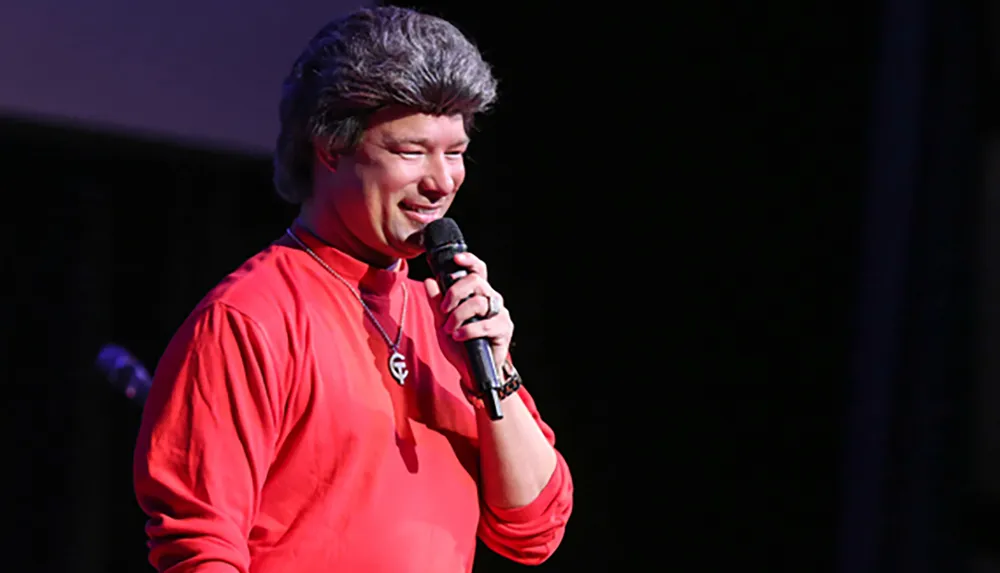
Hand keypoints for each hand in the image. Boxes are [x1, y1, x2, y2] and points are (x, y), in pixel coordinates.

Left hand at [424, 252, 512, 384]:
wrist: (471, 372)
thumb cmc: (459, 347)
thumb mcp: (442, 323)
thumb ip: (436, 303)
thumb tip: (429, 281)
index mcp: (478, 294)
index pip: (477, 270)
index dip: (468, 261)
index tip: (456, 259)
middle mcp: (491, 299)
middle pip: (476, 281)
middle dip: (455, 292)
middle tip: (444, 309)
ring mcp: (499, 313)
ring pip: (479, 302)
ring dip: (459, 316)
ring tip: (450, 329)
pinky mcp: (504, 329)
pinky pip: (486, 324)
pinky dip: (469, 330)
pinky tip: (459, 336)